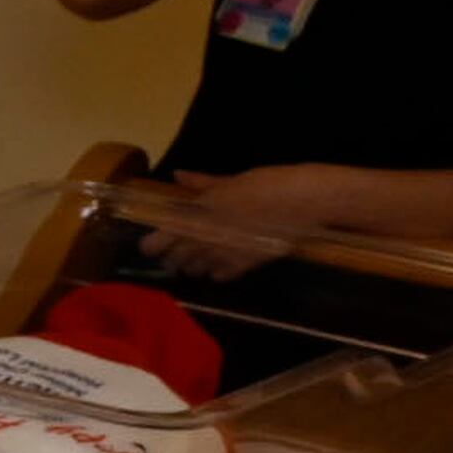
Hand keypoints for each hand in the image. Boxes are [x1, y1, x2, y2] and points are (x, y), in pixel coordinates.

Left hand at [141, 165, 344, 280]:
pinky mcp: (241, 267)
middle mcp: (200, 242)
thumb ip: (200, 184)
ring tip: (202, 253)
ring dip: (193, 265)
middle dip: (172, 256)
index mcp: (192, 217)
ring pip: (193, 272)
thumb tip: (179, 175)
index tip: (156, 241)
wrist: (301, 201)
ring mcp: (220, 257)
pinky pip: (218, 277)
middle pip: (171, 262)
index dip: (151, 245)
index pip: (153, 244)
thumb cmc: (265, 184)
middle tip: (181, 247)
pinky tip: (224, 261)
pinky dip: (217, 272)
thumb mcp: (230, 181)